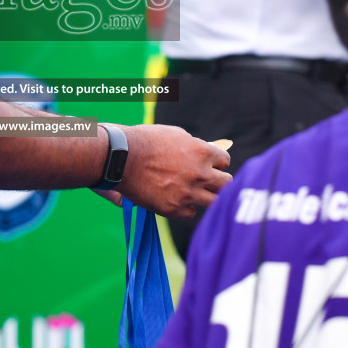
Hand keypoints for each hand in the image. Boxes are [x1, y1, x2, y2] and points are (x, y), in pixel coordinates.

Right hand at [115, 123, 230, 218]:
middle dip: (219, 181)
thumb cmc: (146, 141)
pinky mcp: (173, 208)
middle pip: (226, 184)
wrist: (121, 158)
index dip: (217, 162)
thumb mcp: (176, 135)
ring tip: (196, 193)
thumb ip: (195, 146)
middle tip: (211, 181)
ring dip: (206, 197)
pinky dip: (186, 207)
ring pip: (213, 202)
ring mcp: (187, 193)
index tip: (212, 164)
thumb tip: (207, 153)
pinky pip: (190, 213)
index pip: (225, 161)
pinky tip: (178, 199)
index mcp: (202, 152)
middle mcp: (199, 174)